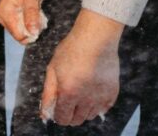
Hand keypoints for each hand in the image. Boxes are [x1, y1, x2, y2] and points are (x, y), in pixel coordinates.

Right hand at [0, 0, 47, 43]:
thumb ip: (32, 13)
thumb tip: (33, 33)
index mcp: (5, 11)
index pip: (19, 36)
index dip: (33, 32)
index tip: (41, 20)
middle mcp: (1, 14)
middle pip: (20, 34)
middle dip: (32, 27)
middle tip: (39, 11)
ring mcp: (4, 14)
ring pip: (21, 29)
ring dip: (31, 22)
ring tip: (36, 8)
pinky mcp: (9, 12)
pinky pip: (20, 23)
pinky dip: (29, 19)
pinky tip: (32, 8)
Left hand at [40, 10, 122, 125]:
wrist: (96, 38)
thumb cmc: (72, 49)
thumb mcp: (53, 68)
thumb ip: (48, 93)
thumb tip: (44, 113)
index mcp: (68, 93)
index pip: (63, 119)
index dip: (58, 114)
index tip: (59, 107)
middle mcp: (86, 99)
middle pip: (77, 120)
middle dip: (70, 113)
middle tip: (69, 98)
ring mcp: (101, 97)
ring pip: (90, 116)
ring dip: (83, 109)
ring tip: (81, 91)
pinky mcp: (112, 93)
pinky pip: (103, 109)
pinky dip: (97, 105)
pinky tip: (93, 91)